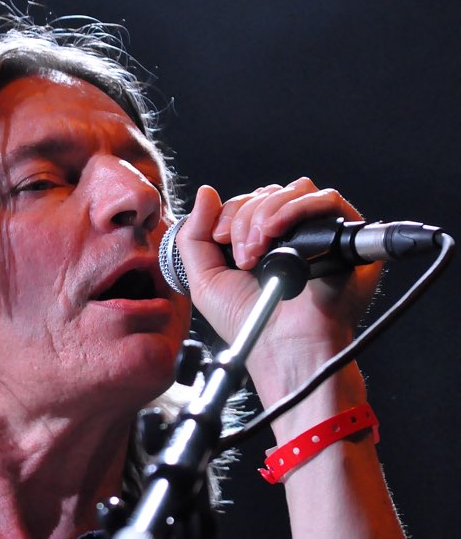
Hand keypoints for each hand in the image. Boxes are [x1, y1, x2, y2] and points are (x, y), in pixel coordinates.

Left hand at [173, 178, 381, 406]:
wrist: (280, 347)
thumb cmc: (248, 323)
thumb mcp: (204, 279)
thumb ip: (194, 236)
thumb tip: (205, 193)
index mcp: (263, 241)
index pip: (249, 201)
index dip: (231, 213)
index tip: (221, 240)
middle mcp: (293, 234)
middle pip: (270, 193)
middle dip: (246, 217)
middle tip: (241, 256)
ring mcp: (319, 234)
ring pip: (296, 191)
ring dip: (266, 214)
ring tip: (256, 252)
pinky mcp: (344, 238)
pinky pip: (326, 201)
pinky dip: (295, 208)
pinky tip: (275, 235)